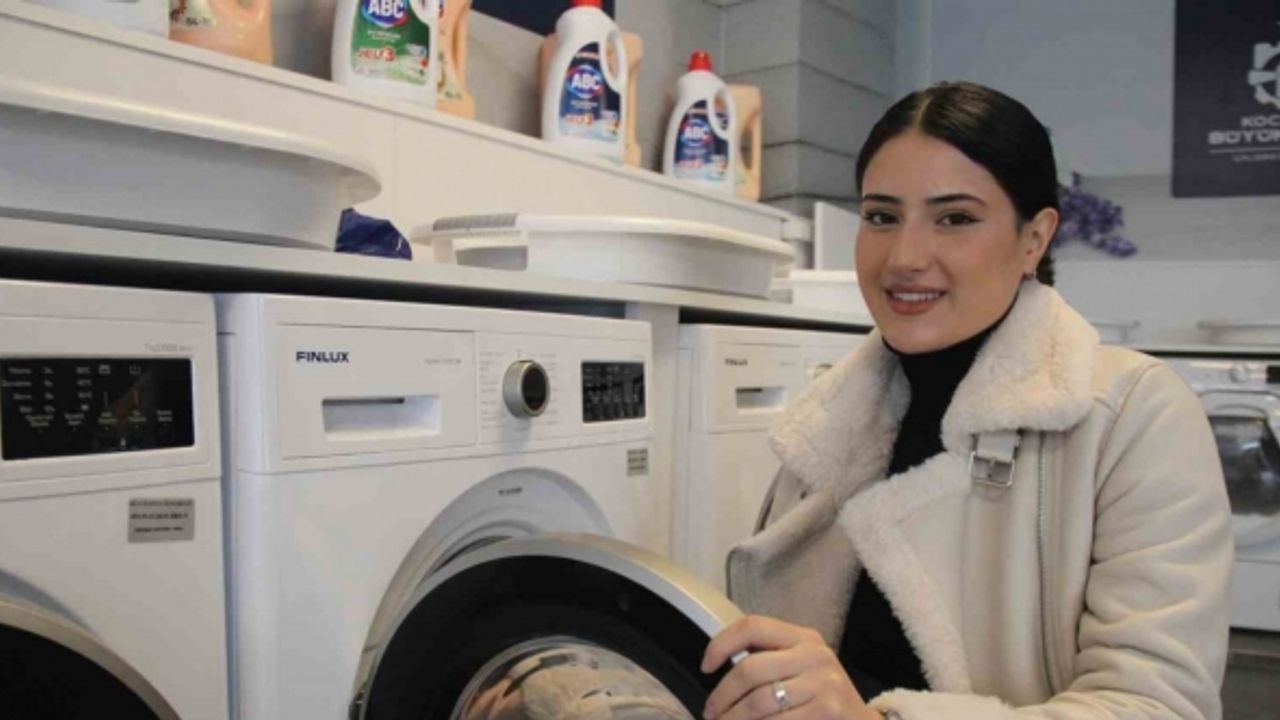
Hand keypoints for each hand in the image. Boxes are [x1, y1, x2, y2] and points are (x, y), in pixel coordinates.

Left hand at [701, 615, 879, 719]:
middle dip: (722, 695)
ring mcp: (823, 685)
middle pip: (750, 669)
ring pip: (759, 702)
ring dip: (733, 719)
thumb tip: (716, 664)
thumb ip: (768, 658)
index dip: (721, 643)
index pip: (753, 626)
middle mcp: (815, 656)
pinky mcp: (827, 712)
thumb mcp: (802, 665)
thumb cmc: (820, 695)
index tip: (705, 666)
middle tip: (711, 713)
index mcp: (804, 637)